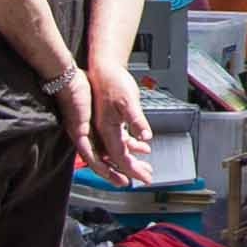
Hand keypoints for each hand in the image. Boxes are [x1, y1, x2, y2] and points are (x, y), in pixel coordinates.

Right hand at [79, 61, 153, 182]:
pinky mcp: (106, 122)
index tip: (144, 179)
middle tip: (147, 177)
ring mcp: (102, 128)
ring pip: (118, 151)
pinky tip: (142, 147)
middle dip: (133, 170)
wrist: (98, 68)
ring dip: (133, 159)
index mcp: (105, 130)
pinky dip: (130, 146)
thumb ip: (136, 120)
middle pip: (117, 159)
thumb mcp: (128, 100)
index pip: (120, 158)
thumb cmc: (111, 82)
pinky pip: (118, 140)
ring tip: (147, 166)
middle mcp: (101, 133)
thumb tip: (145, 137)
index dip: (133, 170)